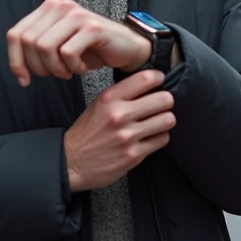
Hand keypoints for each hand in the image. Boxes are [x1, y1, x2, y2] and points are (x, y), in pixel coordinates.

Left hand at [7, 0, 150, 86]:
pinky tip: (83, 68)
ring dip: (56, 69)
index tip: (24, 79)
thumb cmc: (91, 49)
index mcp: (48, 8)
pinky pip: (68, 53)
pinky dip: (73, 68)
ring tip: (69, 71)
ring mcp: (77, 15)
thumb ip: (37, 46)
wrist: (126, 48)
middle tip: (56, 74)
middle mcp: (60, 6)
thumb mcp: (58, 45)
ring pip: (46, 48)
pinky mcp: (93, 27)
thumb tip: (17, 66)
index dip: (15, 61)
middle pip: (29, 42)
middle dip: (39, 67)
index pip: (16, 34)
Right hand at [63, 70, 175, 192]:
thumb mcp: (99, 103)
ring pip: (168, 119)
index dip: (159, 78)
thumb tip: (151, 84)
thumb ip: (123, 93)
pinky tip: (150, 137)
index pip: (146, 79)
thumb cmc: (88, 131)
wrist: (72, 161)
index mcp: (110, 98)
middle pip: (164, 99)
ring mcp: (128, 136)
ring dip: (165, 120)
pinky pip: (162, 139)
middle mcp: (120, 115)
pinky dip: (159, 137)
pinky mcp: (134, 155)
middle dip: (165, 101)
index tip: (160, 81)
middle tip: (160, 105)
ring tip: (156, 122)